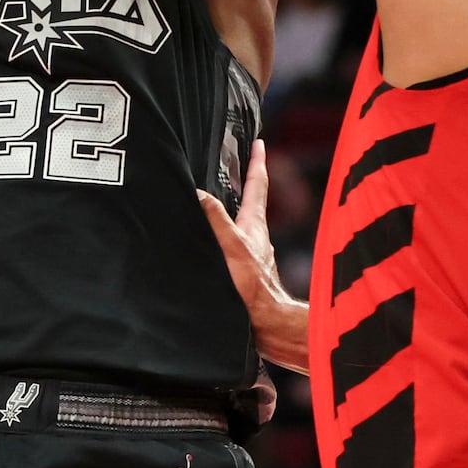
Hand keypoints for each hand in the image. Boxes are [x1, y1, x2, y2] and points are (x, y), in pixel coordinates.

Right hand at [196, 140, 304, 369]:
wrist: (267, 325)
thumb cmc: (253, 288)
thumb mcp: (232, 247)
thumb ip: (217, 220)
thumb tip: (200, 192)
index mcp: (254, 225)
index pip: (256, 185)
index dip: (256, 162)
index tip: (258, 142)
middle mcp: (256, 237)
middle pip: (253, 202)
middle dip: (248, 181)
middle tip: (243, 163)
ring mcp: (253, 254)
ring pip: (244, 223)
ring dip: (237, 208)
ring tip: (226, 197)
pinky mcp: (246, 271)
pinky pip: (236, 242)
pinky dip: (228, 233)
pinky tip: (217, 241)